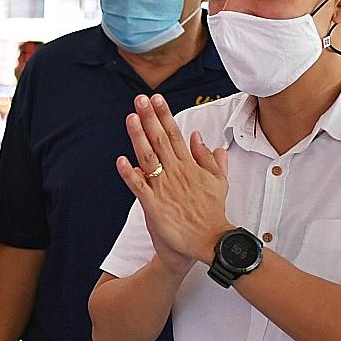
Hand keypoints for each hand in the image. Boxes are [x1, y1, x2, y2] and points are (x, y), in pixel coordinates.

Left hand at [115, 94, 230, 268]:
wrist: (209, 242)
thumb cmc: (212, 213)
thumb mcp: (219, 181)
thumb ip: (210, 158)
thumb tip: (200, 137)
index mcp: (190, 166)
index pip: (175, 134)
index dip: (164, 115)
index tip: (156, 99)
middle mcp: (177, 173)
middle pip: (161, 140)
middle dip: (149, 118)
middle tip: (140, 99)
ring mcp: (164, 189)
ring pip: (149, 157)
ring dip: (139, 137)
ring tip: (131, 118)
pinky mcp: (154, 206)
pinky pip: (139, 187)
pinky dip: (130, 174)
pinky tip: (121, 160)